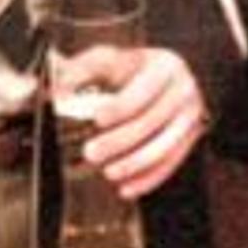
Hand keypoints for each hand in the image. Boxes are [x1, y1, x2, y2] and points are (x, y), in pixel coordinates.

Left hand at [69, 47, 205, 197]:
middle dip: (119, 141)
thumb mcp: (108, 59)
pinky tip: (127, 188)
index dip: (120, 107)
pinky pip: (172, 162)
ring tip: (108, 173)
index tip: (97, 119)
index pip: (143, 90)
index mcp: (162, 66)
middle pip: (151, 120)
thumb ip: (81, 71)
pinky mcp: (190, 137)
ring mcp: (190, 115)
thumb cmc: (131, 70)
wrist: (172, 77)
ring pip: (164, 145)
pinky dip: (149, 178)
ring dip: (134, 163)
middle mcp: (182, 89)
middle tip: (90, 153)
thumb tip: (57, 91)